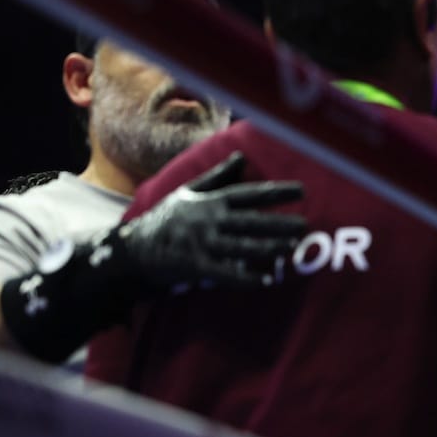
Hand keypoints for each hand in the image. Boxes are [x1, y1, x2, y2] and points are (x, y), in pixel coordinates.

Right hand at [119, 151, 305, 288]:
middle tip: (305, 225)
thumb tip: (241, 156)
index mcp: (210, 201)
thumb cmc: (165, 219)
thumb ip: (217, 176)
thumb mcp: (188, 192)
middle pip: (250, 221)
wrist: (131, 251)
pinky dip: (245, 278)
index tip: (302, 191)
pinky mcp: (194, 266)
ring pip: (241, 246)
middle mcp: (208, 220)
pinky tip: (266, 281)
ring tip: (291, 248)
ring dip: (268, 248)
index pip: (249, 194)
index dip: (276, 192)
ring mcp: (201, 243)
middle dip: (279, 223)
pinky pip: (224, 273)